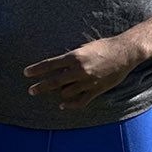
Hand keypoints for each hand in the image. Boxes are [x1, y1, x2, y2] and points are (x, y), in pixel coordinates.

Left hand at [23, 35, 141, 108]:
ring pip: (66, 93)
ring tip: (54, 92)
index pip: (50, 64)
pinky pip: (80, 101)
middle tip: (31, 90)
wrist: (125, 53)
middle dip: (40, 87)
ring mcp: (88, 81)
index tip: (26, 73)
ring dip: (58, 93)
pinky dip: (70, 104)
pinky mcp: (96, 90)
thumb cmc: (104, 46)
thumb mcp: (84, 47)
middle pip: (54, 81)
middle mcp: (79, 70)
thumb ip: (71, 57)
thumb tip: (60, 67)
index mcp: (75, 56)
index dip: (36, 69)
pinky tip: (63, 105)